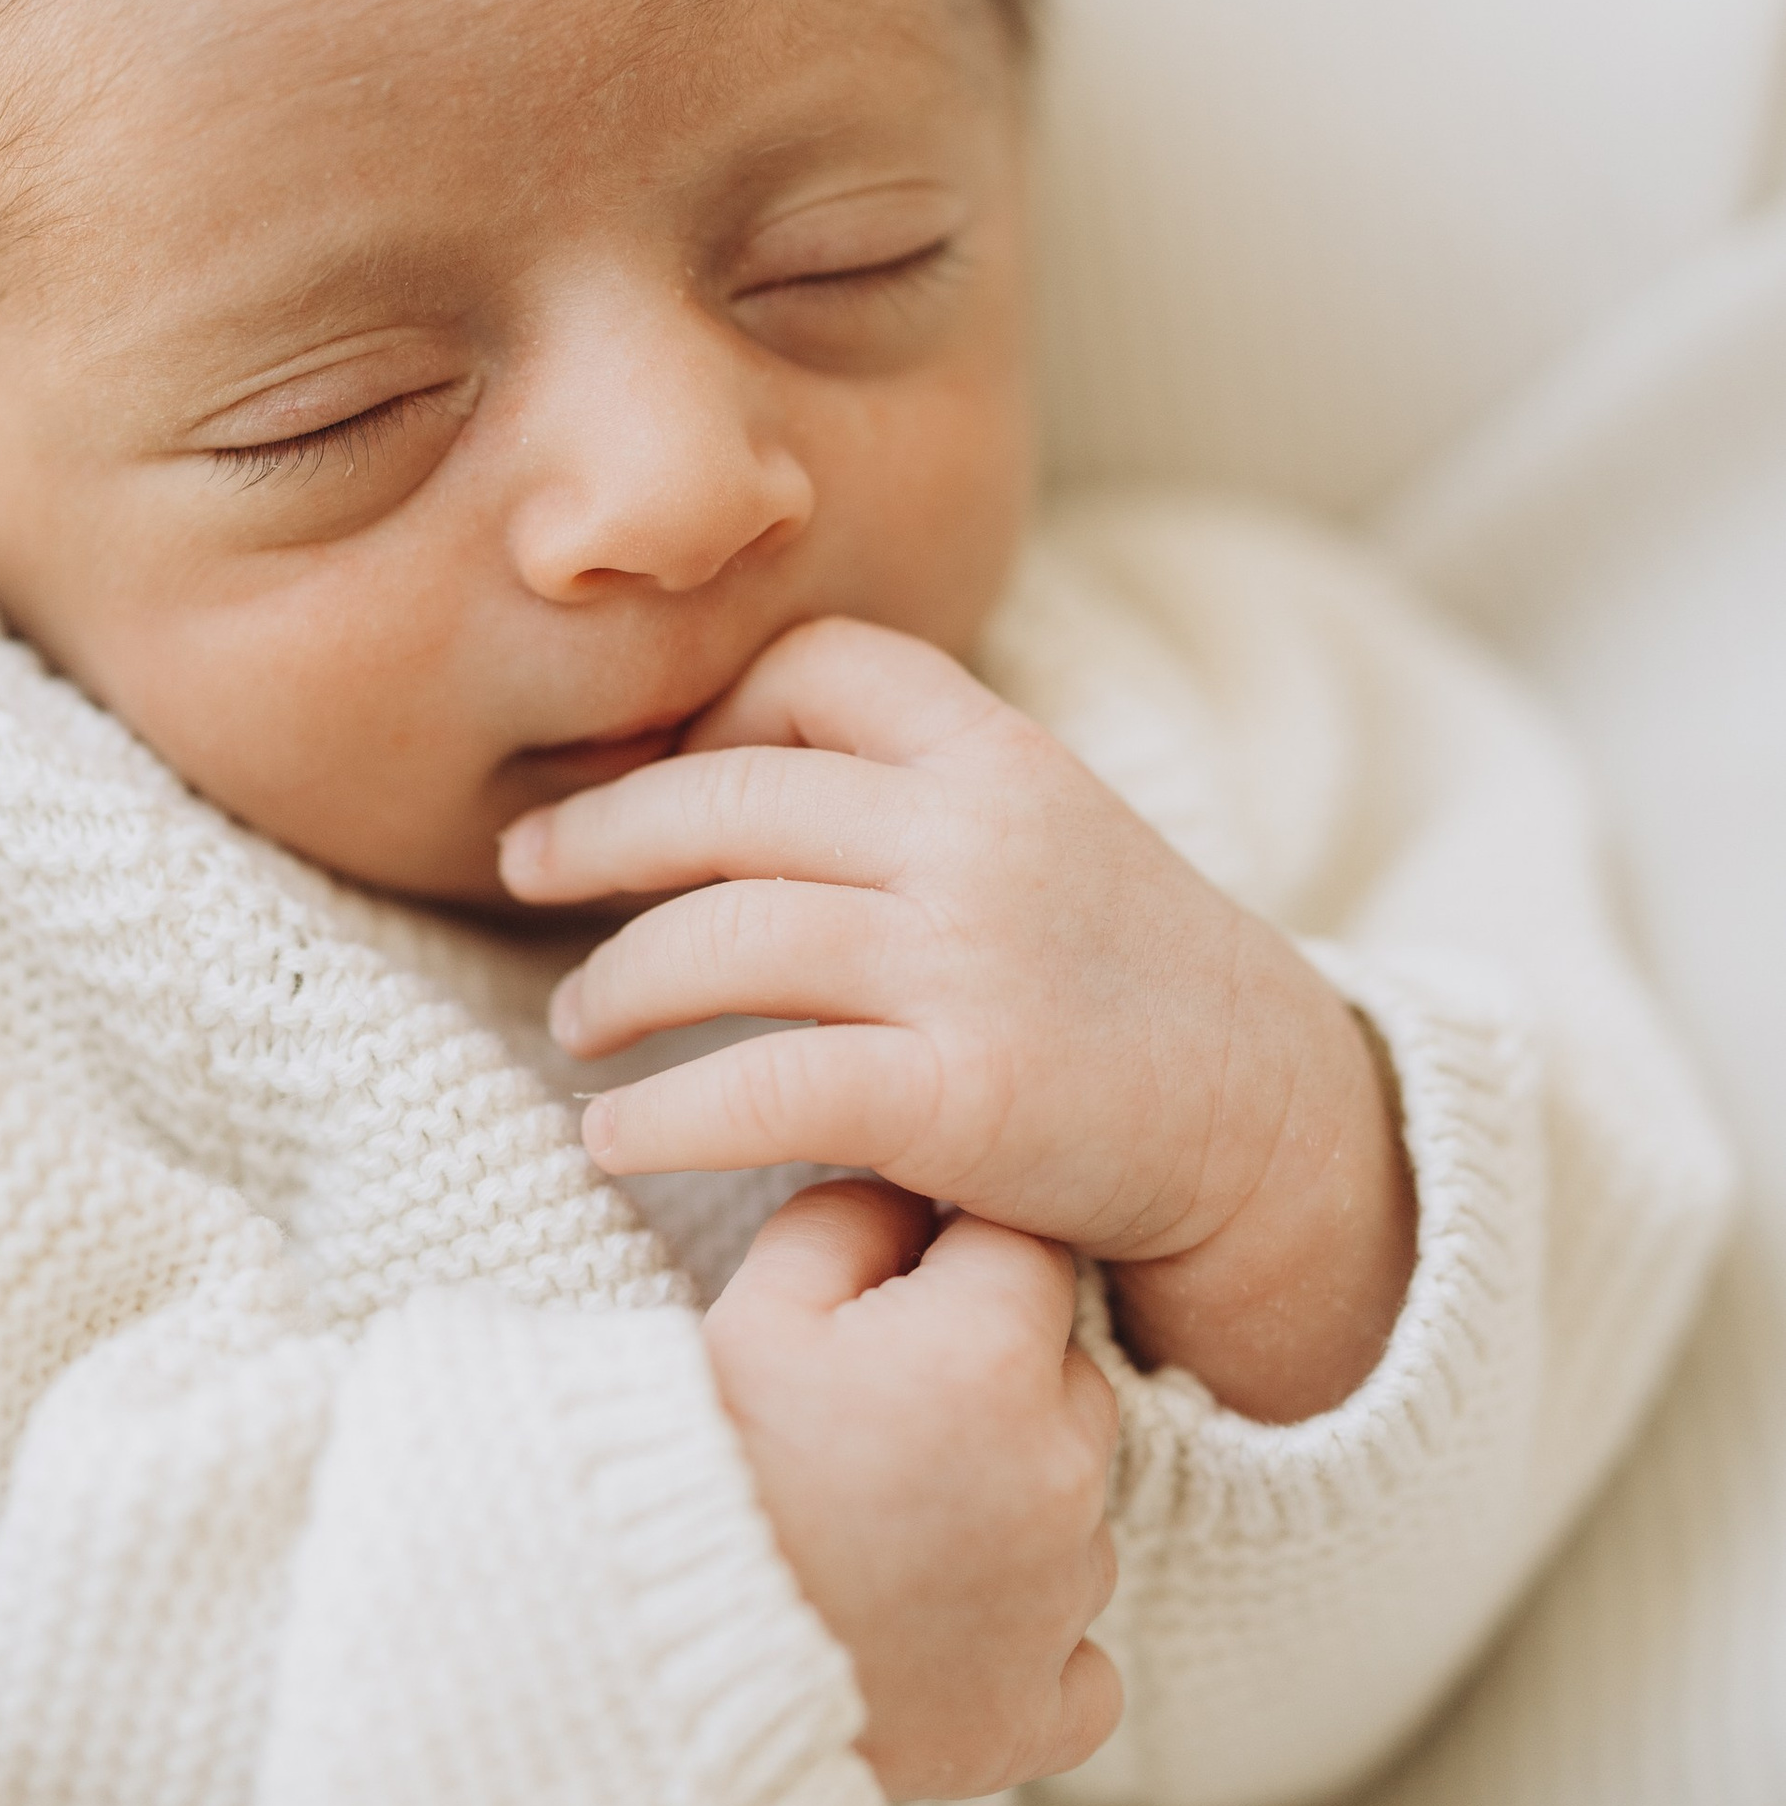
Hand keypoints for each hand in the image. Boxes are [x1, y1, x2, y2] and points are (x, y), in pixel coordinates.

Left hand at [502, 617, 1413, 1422]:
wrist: (1281, 1135)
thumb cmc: (1134, 994)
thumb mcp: (1052, 841)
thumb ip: (920, 802)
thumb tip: (722, 785)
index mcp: (1003, 758)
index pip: (820, 669)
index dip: (712, 713)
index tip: (650, 779)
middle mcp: (979, 840)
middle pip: (728, 801)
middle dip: (599, 835)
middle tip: (525, 872)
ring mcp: (970, 964)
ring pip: (718, 941)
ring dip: (614, 985)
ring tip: (579, 1024)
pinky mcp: (960, 1096)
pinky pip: (756, 1089)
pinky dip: (658, 1115)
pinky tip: (613, 1137)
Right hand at [706, 1177, 1119, 1799]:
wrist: (654, 1650)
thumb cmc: (700, 1466)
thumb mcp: (755, 1309)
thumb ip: (848, 1221)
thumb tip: (912, 1199)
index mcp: (990, 1357)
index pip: (1026, 1255)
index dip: (955, 1268)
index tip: (894, 1304)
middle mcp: (1056, 1477)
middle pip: (1066, 1382)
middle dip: (994, 1382)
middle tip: (876, 1418)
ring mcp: (1057, 1608)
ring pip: (1076, 1515)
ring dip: (1011, 1507)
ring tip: (885, 1526)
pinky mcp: (1034, 1716)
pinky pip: (1080, 1663)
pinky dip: (1029, 1643)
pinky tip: (948, 1627)